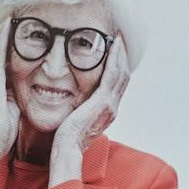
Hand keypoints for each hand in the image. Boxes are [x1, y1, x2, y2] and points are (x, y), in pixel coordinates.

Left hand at [50, 29, 134, 185]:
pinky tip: (112, 46)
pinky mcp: (102, 102)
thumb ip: (78, 111)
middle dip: (121, 57)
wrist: (66, 151)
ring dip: (120, 54)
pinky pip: (112, 75)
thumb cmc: (65, 140)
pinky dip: (114, 59)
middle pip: (123, 76)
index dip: (117, 67)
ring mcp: (109, 105)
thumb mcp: (74, 122)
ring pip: (121, 73)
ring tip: (117, 38)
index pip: (116, 85)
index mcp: (106, 112)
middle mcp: (112, 108)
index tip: (114, 51)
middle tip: (118, 39)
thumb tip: (72, 103)